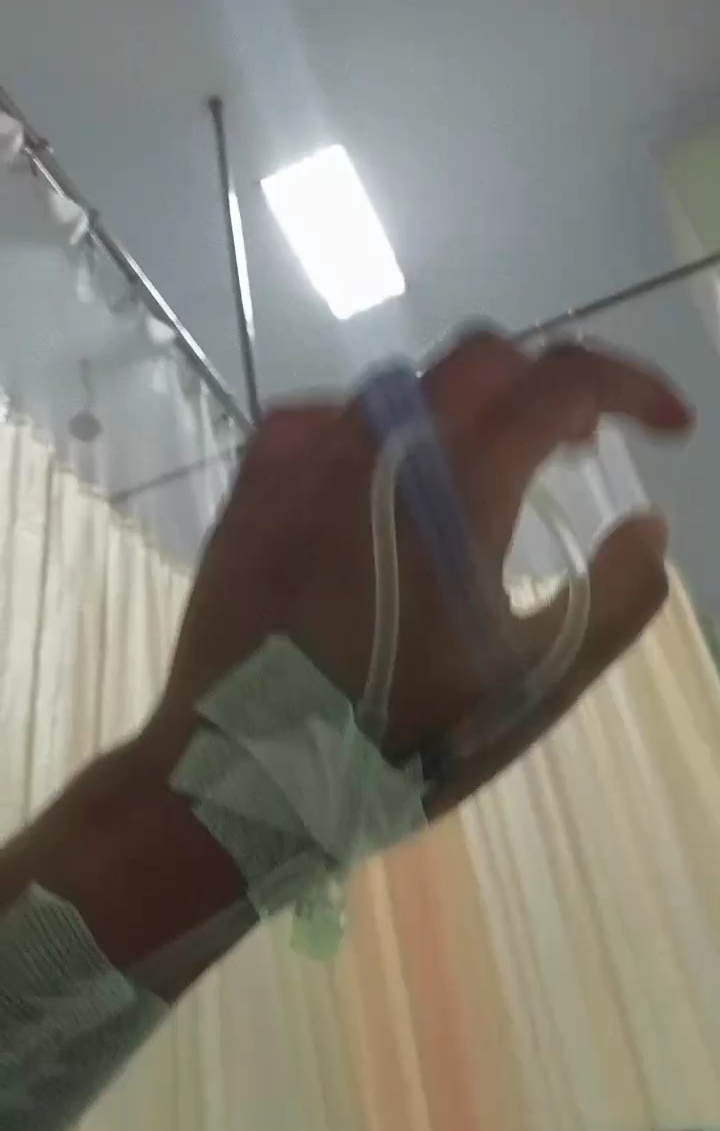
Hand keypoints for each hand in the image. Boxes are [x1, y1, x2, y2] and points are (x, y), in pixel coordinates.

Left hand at [161, 330, 692, 793]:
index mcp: (459, 484)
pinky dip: (382, 435)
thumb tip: (648, 524)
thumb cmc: (398, 737)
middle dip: (550, 385)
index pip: (564, 379)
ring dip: (467, 412)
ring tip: (483, 476)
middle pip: (486, 359)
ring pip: (405, 386)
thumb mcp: (532, 686)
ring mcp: (308, 453)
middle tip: (577, 446)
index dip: (633, 385)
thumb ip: (615, 600)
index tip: (667, 426)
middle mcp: (380, 441)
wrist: (245, 771)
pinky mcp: (257, 480)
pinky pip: (330, 419)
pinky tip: (383, 489)